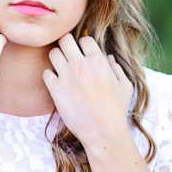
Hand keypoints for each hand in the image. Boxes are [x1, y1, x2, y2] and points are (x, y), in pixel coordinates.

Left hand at [43, 33, 133, 148]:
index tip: (84, 54)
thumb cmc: (116, 110)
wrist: (102, 131)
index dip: (84, 45)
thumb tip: (109, 59)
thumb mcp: (125, 86)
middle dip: (66, 44)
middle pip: (65, 39)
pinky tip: (57, 83)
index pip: (85, 39)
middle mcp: (81, 65)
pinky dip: (50, 76)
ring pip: (53, 53)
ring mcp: (66, 76)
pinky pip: (46, 73)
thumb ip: (117, 68)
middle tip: (69, 54)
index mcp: (98, 61)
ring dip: (57, 58)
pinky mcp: (56, 90)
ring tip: (62, 68)